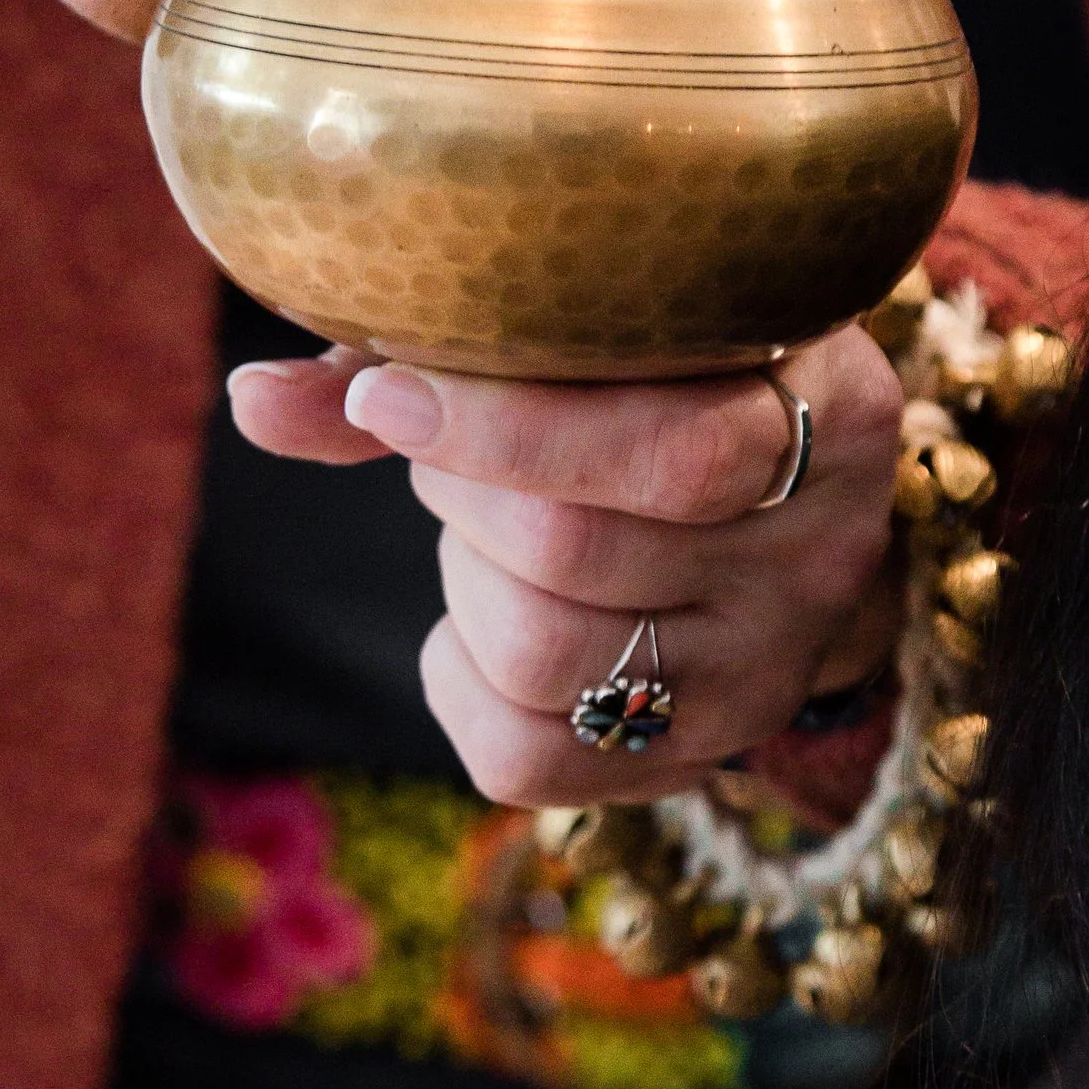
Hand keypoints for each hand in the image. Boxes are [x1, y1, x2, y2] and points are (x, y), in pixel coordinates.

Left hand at [228, 323, 905, 810]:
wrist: (791, 505)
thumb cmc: (668, 377)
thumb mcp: (605, 330)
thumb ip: (438, 351)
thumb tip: (253, 399)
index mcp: (835, 418)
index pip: (675, 454)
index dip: (507, 428)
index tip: (389, 392)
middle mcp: (823, 559)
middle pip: (573, 553)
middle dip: (459, 486)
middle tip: (446, 439)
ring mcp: (765, 674)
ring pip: (541, 653)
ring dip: (462, 574)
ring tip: (482, 521)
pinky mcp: (698, 757)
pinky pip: (526, 757)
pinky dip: (457, 678)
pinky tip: (478, 615)